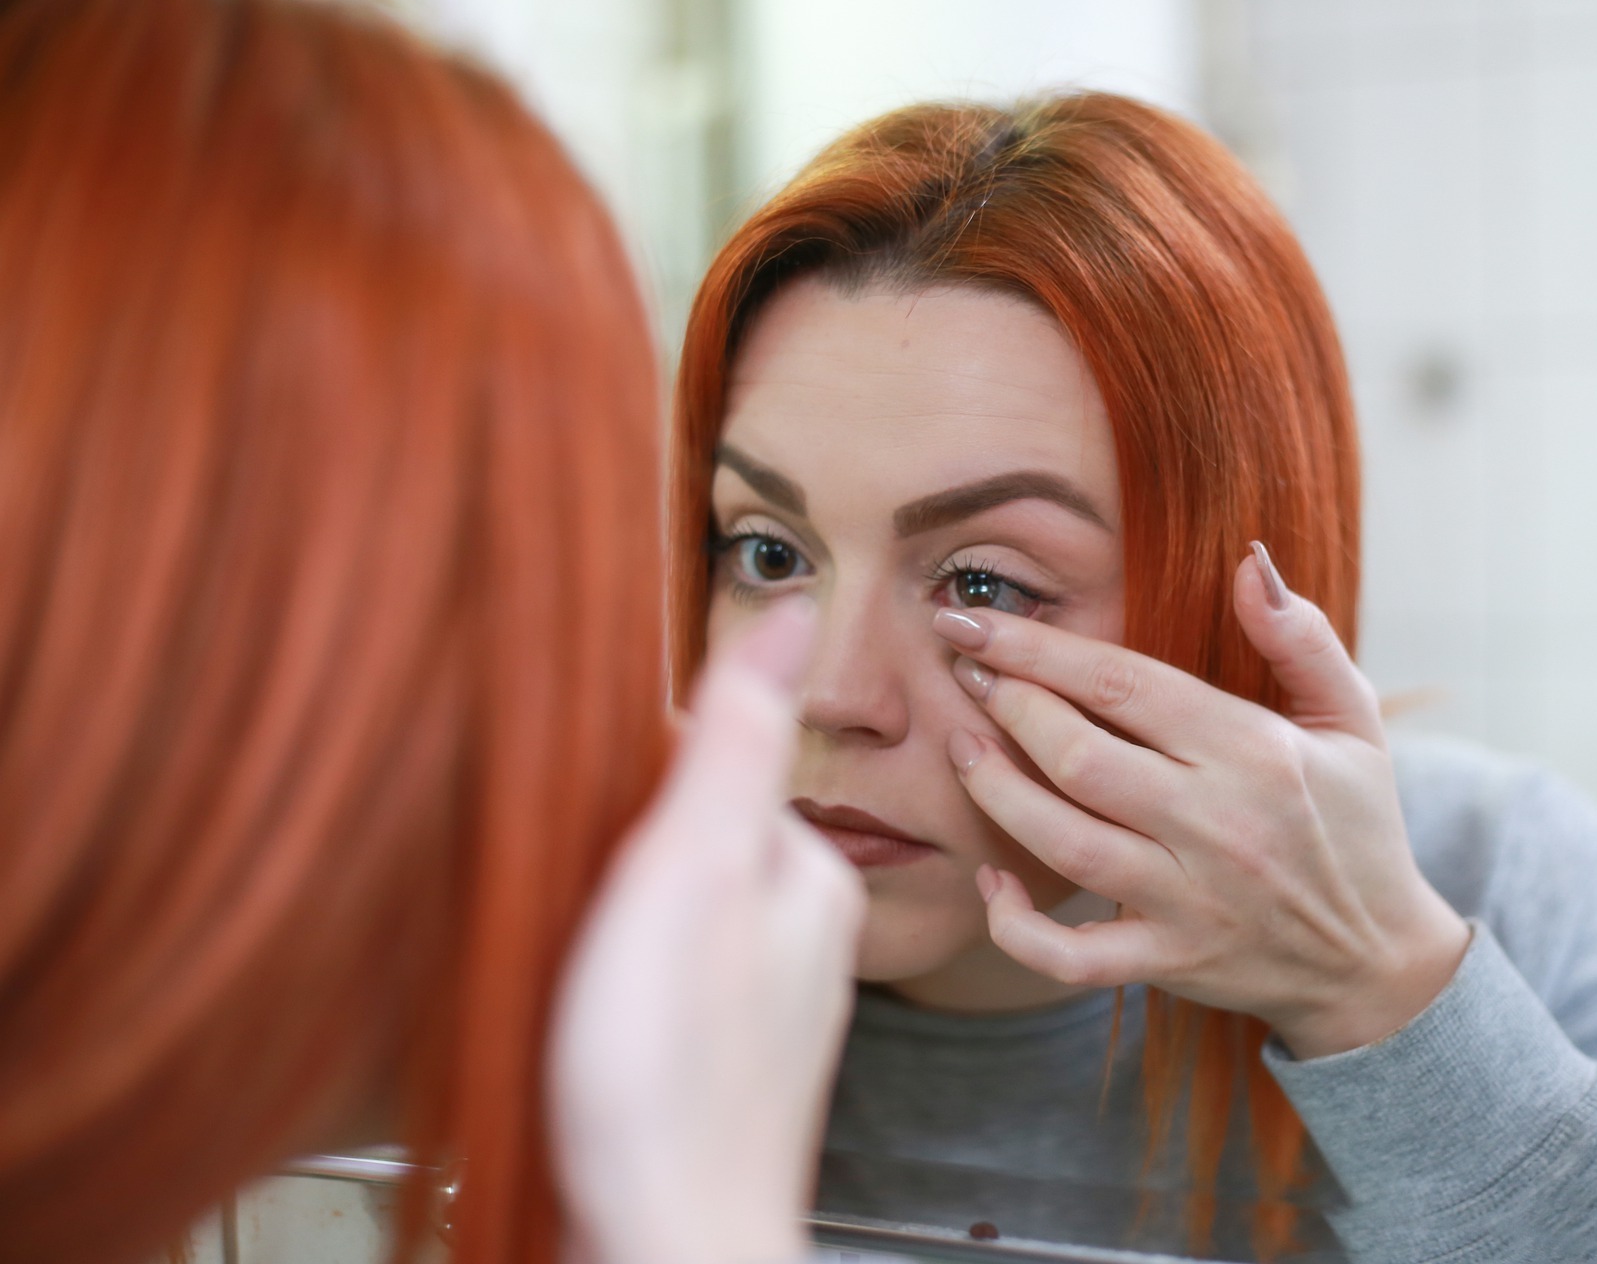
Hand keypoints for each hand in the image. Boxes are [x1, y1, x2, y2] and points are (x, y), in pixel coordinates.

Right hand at [547, 598, 865, 1263]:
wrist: (663, 1242)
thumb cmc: (667, 1073)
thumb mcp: (691, 868)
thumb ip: (734, 744)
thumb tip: (789, 614)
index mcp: (807, 874)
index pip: (716, 768)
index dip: (631, 783)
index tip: (580, 817)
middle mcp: (802, 935)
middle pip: (695, 841)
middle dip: (623, 852)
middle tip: (569, 897)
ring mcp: (760, 1005)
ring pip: (674, 915)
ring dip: (612, 919)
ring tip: (572, 959)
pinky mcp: (713, 1064)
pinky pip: (660, 985)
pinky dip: (615, 985)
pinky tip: (583, 1015)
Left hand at [938, 544, 1467, 1059]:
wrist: (1378, 961)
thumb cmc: (1356, 825)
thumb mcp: (1353, 719)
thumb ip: (1301, 637)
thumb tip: (1251, 562)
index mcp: (1254, 751)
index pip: (1125, 685)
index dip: (1038, 649)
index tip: (975, 621)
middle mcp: (1216, 824)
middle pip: (1080, 757)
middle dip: (1007, 706)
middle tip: (962, 670)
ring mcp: (1189, 900)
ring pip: (1064, 844)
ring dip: (995, 793)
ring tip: (957, 747)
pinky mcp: (1168, 960)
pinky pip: (1073, 955)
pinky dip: (1017, 927)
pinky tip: (989, 882)